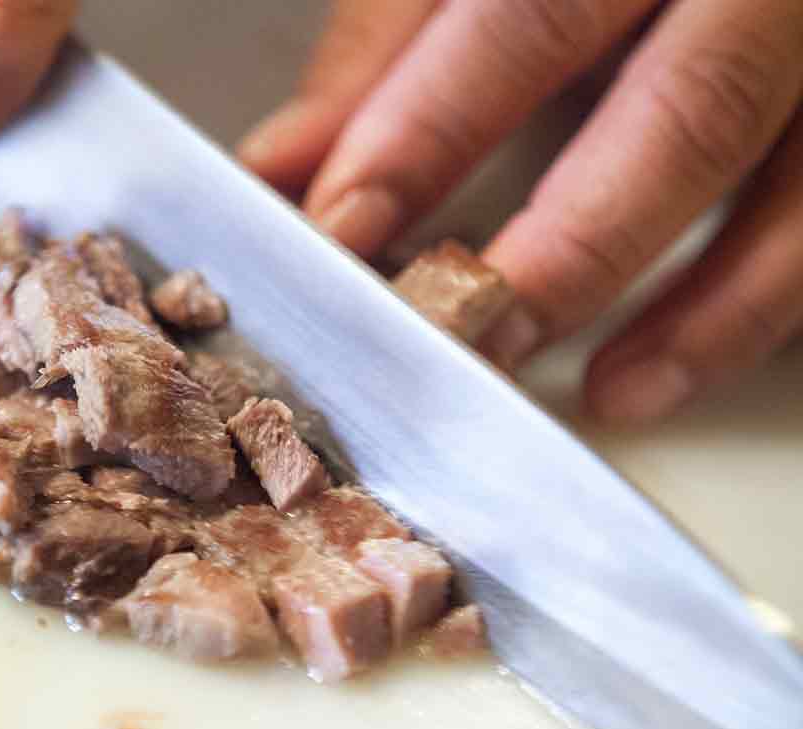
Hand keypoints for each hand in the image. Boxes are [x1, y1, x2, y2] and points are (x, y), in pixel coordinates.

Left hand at [239, 0, 802, 423]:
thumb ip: (382, 56)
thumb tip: (278, 168)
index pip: (526, 21)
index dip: (430, 133)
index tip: (344, 232)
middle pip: (685, 111)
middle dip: (569, 245)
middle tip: (469, 339)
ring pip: (793, 188)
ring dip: (696, 308)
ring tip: (606, 390)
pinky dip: (756, 311)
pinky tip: (665, 370)